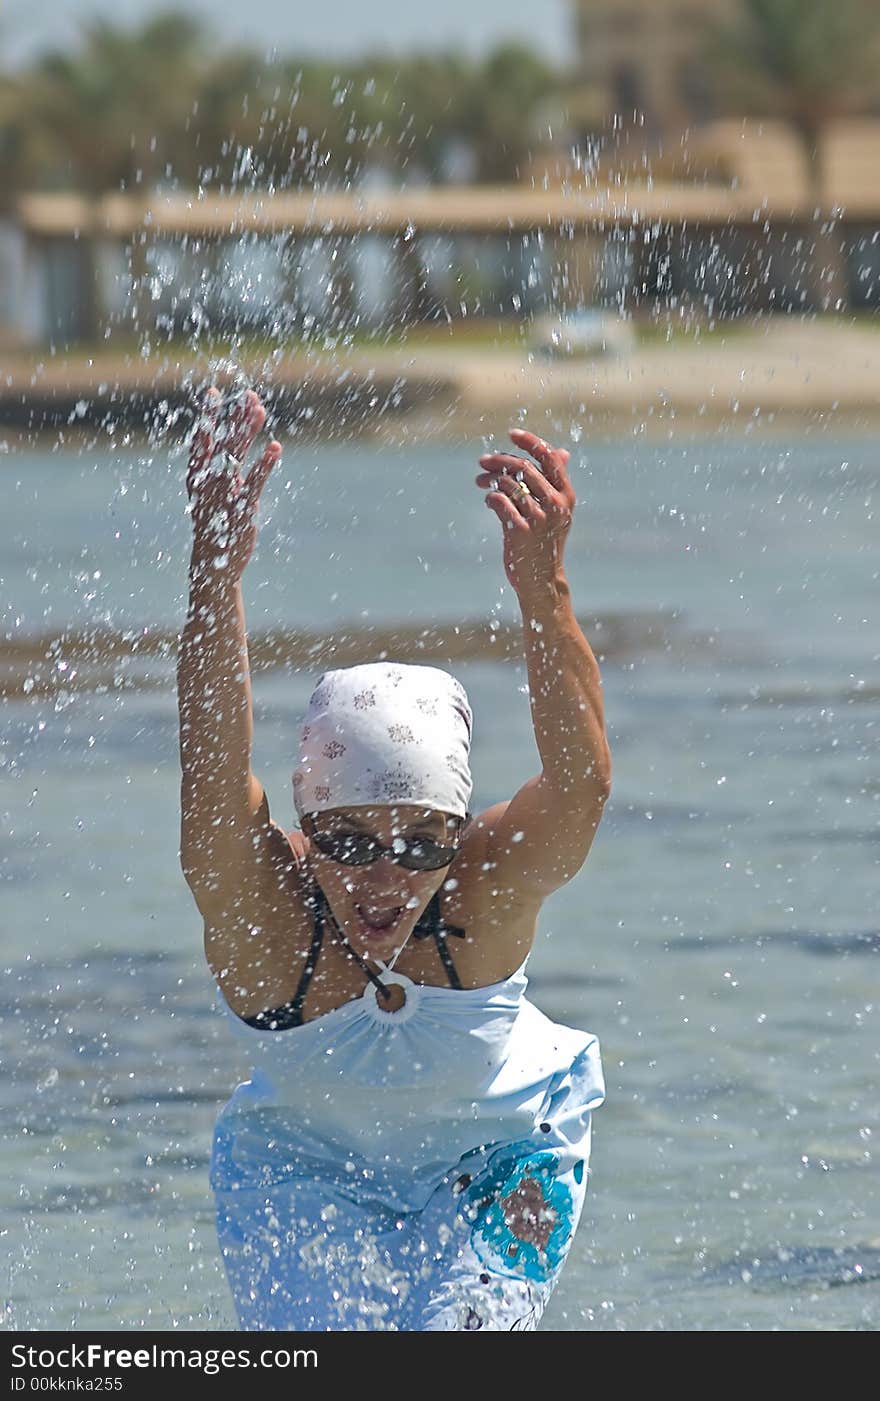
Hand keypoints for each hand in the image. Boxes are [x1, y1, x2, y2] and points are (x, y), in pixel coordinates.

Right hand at [185, 387, 280, 582]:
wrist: (213, 565)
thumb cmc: (214, 526)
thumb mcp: (209, 496)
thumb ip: (216, 471)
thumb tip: (225, 445)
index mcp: (197, 479)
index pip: (201, 442)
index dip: (208, 417)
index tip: (214, 393)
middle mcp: (207, 484)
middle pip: (221, 444)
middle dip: (234, 418)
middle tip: (248, 395)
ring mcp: (223, 496)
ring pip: (235, 457)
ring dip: (246, 432)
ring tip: (259, 409)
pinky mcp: (242, 510)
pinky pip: (254, 483)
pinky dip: (265, 464)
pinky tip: (275, 447)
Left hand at [476, 429, 574, 595]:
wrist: (541, 579)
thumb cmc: (546, 541)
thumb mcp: (558, 511)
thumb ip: (556, 482)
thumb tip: (563, 451)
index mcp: (566, 495)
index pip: (549, 457)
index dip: (530, 441)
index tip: (511, 433)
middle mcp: (556, 504)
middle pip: (524, 467)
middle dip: (499, 460)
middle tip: (482, 461)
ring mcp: (539, 518)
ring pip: (509, 484)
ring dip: (491, 479)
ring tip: (481, 482)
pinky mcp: (520, 531)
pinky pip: (499, 502)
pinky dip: (490, 497)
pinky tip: (488, 501)